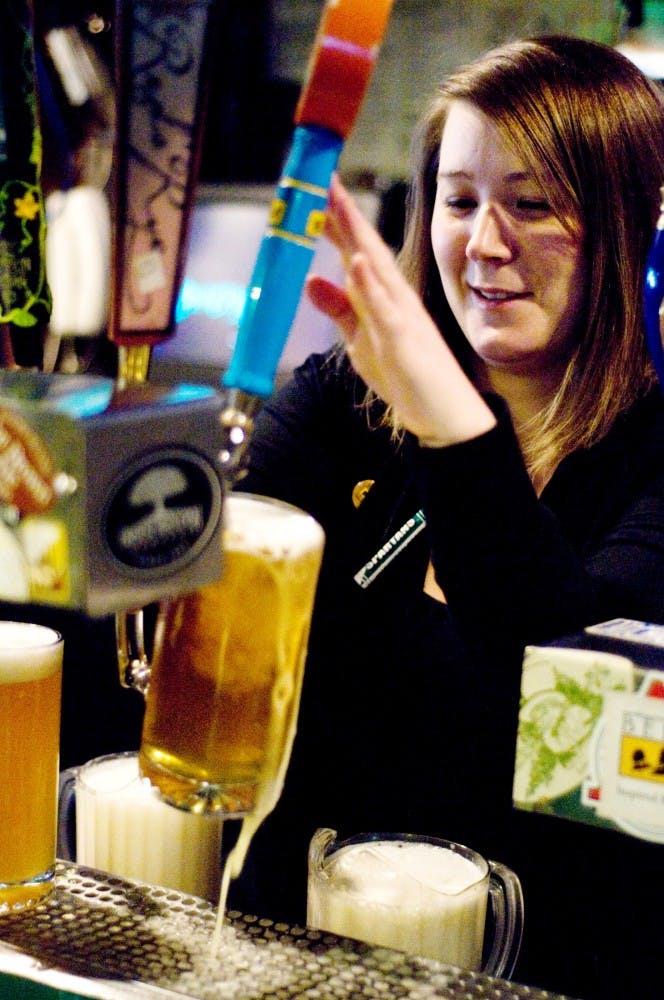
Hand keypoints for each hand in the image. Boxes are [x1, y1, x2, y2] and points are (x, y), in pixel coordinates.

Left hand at [306, 175, 495, 446]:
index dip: (335, 222)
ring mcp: (401, 316)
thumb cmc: (407, 376)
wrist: (445, 413)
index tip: (315, 190)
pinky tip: (356, 261)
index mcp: (383, 297)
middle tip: (322, 177)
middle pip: (366, 248)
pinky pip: (384, 309)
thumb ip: (341, 310)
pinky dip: (370, 284)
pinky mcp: (402, 340)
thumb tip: (312, 280)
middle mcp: (395, 298)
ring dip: (356, 234)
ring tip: (336, 201)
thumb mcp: (360, 341)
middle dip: (344, 214)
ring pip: (376, 267)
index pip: (356, 252)